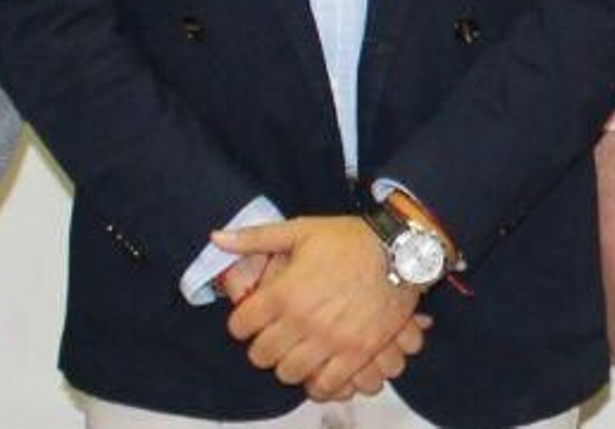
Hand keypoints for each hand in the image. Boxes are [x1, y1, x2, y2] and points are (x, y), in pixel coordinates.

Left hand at [216, 215, 422, 400]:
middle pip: (263, 355)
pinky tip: (317, 373)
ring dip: (286, 367)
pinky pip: (330, 385)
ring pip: (292, 373)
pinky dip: (318, 385)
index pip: (243, 323)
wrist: (398, 253)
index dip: (238, 325)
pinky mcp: (359, 354)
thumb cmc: (347, 240)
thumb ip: (253, 238)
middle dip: (260, 349)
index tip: (245, 323)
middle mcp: (305, 321)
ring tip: (291, 355)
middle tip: (267, 340)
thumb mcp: (298, 230)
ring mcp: (332, 341)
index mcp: (285, 291)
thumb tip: (216, 237)